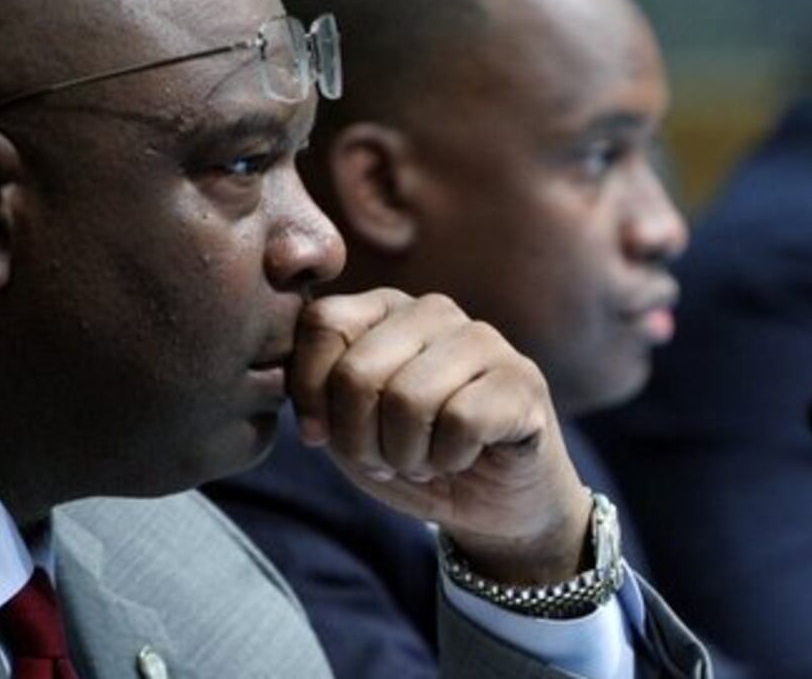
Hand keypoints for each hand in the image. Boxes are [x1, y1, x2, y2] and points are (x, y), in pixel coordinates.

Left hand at [288, 289, 591, 584]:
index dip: (311, 395)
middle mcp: (434, 311)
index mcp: (384, 309)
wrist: (491, 502)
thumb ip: (316, 392)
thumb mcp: (346, 427)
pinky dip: (449, 458)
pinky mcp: (522, 381)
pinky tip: (462, 458)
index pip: (323, 324)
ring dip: (405, 455)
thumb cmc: (413, 456)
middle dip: (359, 439)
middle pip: (359, 371)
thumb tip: (288, 378)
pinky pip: (462, 420)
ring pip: (409, 398)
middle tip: (382, 460)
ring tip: (422, 461)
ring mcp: (484, 341)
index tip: (325, 434)